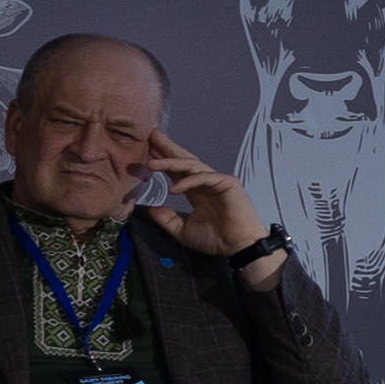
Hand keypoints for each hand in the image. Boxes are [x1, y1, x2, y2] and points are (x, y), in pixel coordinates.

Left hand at [135, 135, 272, 262]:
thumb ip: (168, 220)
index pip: (178, 171)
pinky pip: (204, 177)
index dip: (163, 161)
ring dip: (171, 162)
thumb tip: (152, 209)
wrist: (237, 247)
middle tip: (151, 135)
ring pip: (192, 166)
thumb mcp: (183, 231)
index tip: (147, 152)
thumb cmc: (216, 240)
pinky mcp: (227, 183)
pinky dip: (188, 181)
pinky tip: (174, 188)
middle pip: (184, 160)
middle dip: (167, 148)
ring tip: (152, 163)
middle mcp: (206, 182)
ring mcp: (217, 181)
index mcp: (197, 191)